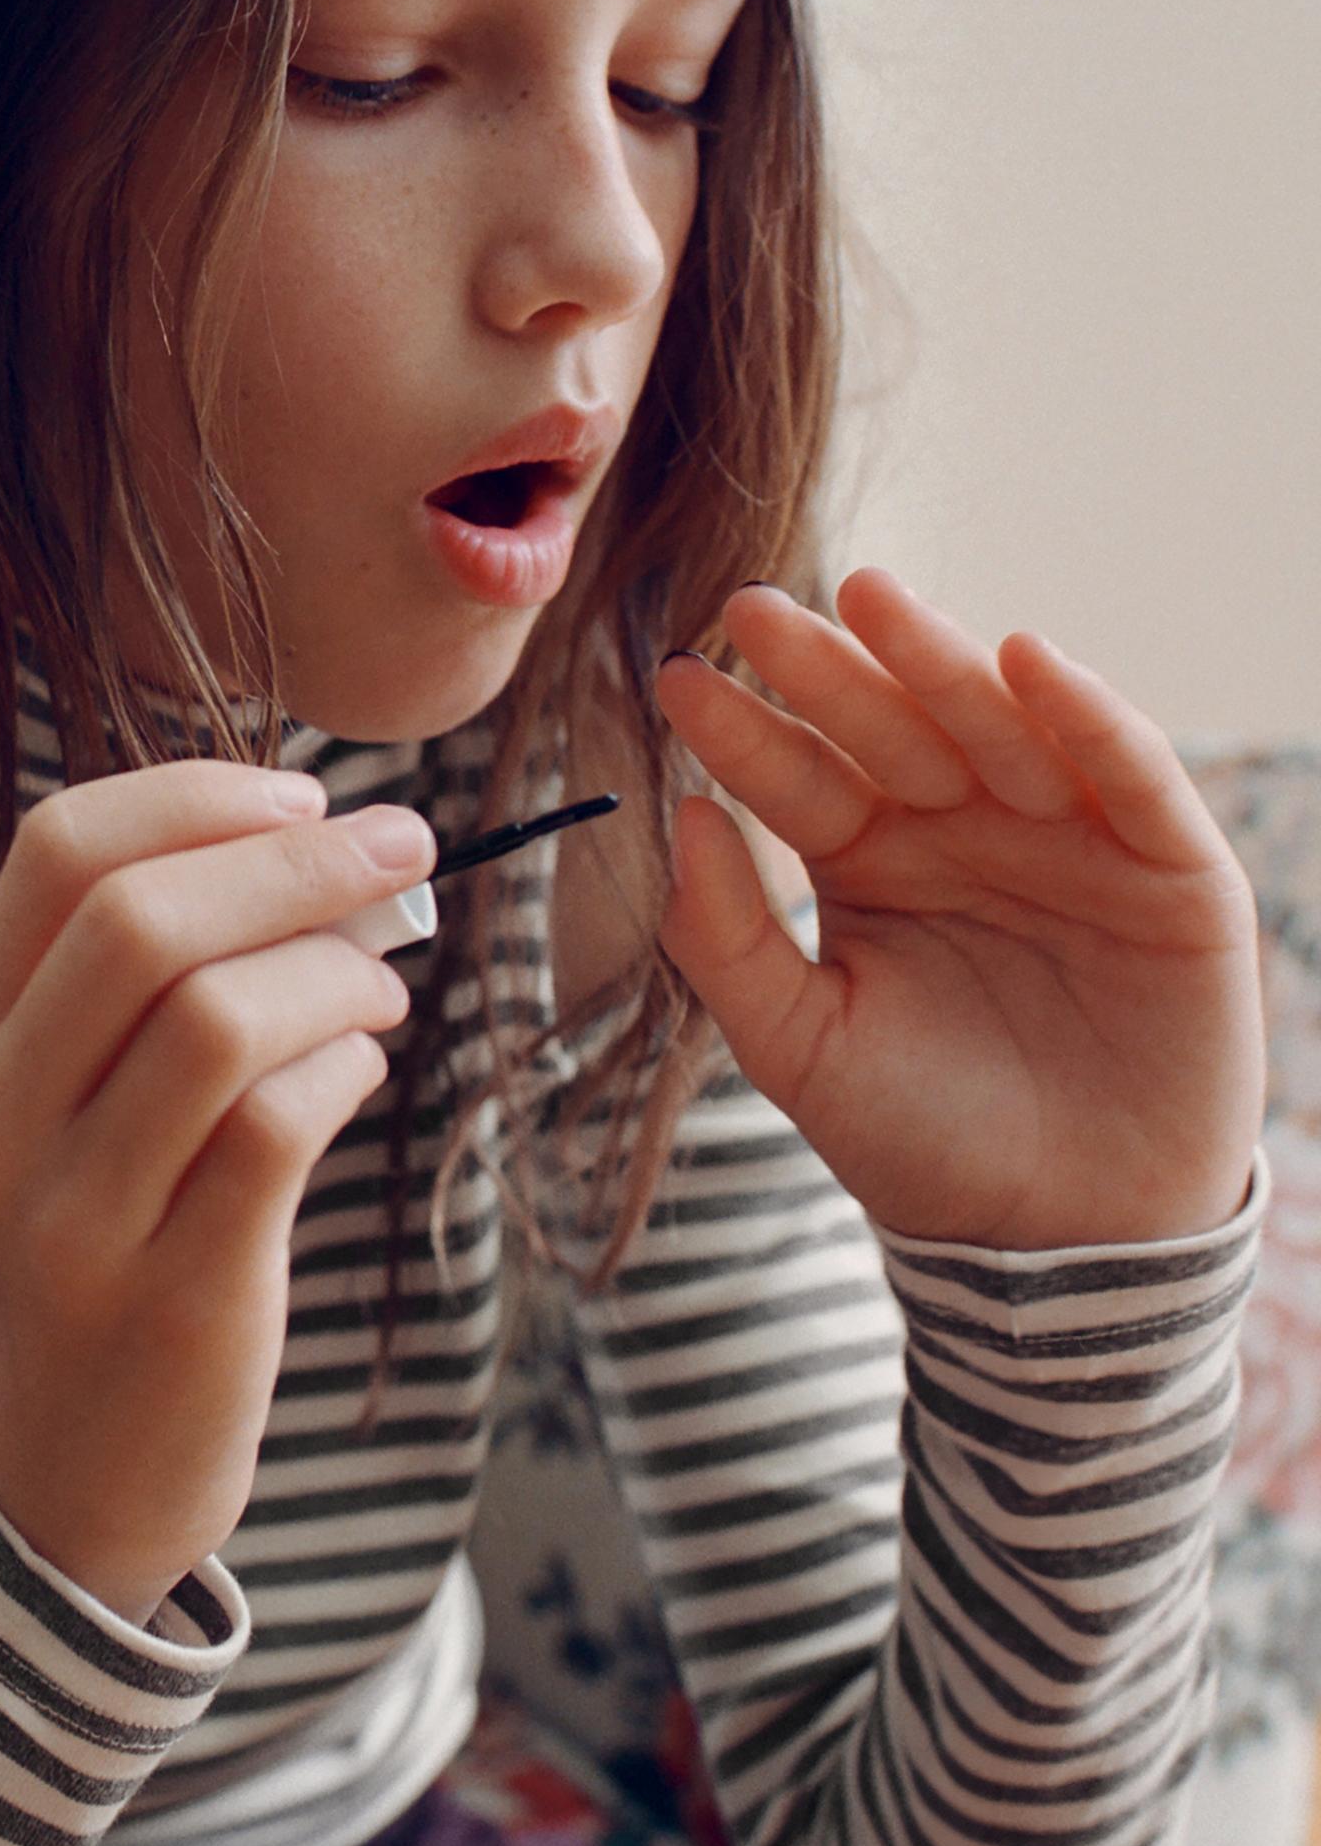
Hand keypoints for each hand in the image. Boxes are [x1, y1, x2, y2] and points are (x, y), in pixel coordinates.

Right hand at [0, 763, 434, 1625]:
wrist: (75, 1463)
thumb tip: (324, 838)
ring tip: (381, 987)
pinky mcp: (171, 1296)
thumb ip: (156, 974)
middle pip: (139, 921)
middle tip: (402, 850)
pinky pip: (274, 1132)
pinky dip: (343, 1069)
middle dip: (297, 863)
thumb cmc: (116, 1231)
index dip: (197, 796)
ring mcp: (74, 1215)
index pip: (58, 852)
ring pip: (215, 1020)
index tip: (306, 793)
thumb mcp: (82, 1097)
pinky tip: (361, 1069)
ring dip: (335, 971)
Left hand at [651, 570, 1264, 1251]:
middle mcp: (966, 829)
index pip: (799, 776)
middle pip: (890, 728)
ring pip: (999, 726)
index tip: (676, 680)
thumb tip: (682, 813)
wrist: (1057, 1244)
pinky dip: (1088, 715)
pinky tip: (1029, 660)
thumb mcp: (798, 1047)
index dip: (744, 730)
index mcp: (871, 861)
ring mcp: (1068, 837)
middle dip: (828, 669)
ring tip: (872, 601)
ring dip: (939, 661)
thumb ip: (727, 940)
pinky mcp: (1169, 867)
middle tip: (755, 609)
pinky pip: (1128, 774)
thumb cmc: (922, 1143)